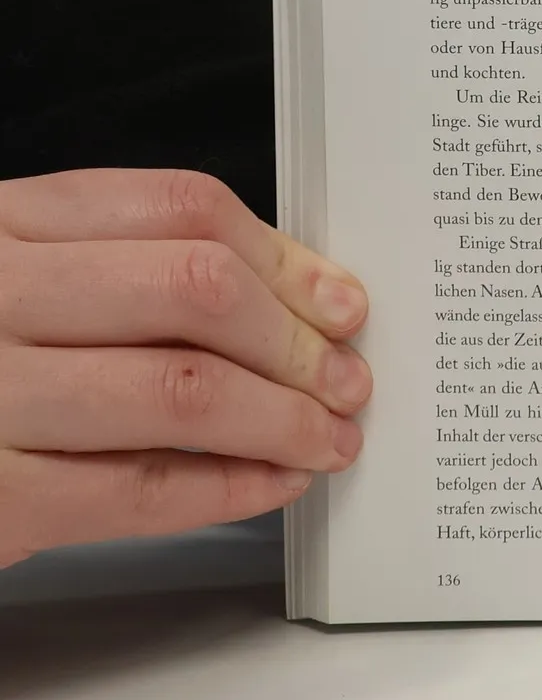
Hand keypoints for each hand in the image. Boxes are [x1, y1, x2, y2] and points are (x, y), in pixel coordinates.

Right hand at [0, 168, 371, 568]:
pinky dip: (224, 488)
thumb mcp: (16, 272)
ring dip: (281, 420)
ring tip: (329, 437)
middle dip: (297, 341)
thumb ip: (123, 263)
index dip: (284, 258)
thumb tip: (293, 291)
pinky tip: (271, 483)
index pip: (182, 210)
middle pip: (195, 291)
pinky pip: (133, 489)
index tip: (342, 301)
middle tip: (350, 377)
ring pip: (180, 390)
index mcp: (7, 221)